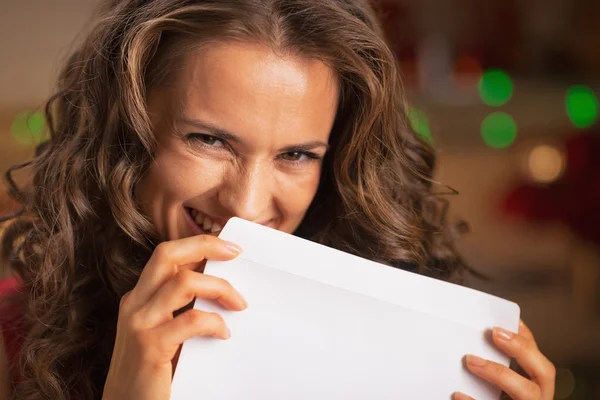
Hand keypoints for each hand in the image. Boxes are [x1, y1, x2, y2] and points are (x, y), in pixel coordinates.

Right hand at [102, 235, 247, 399]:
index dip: (198, 245)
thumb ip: (182, 309)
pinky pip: (191, 320)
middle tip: (235, 253)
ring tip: (239, 303)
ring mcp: (139, 323)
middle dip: (205, 245)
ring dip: (219, 287)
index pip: (167, 256)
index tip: (229, 248)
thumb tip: (221, 289)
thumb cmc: (151, 372)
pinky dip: (214, 322)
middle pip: (167, 254)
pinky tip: (223, 333)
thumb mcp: (164, 332)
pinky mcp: (149, 347)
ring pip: (184, 282)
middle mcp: (135, 303)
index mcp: (139, 297)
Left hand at [453, 320, 554, 399]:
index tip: (505, 319)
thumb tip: (469, 341)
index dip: (527, 338)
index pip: (539, 358)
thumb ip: (492, 366)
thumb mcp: (496, 385)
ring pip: (528, 394)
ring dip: (500, 374)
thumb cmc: (486, 399)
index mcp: (534, 386)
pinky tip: (457, 394)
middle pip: (544, 373)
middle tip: (494, 333)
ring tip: (470, 360)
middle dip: (522, 350)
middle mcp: (536, 399)